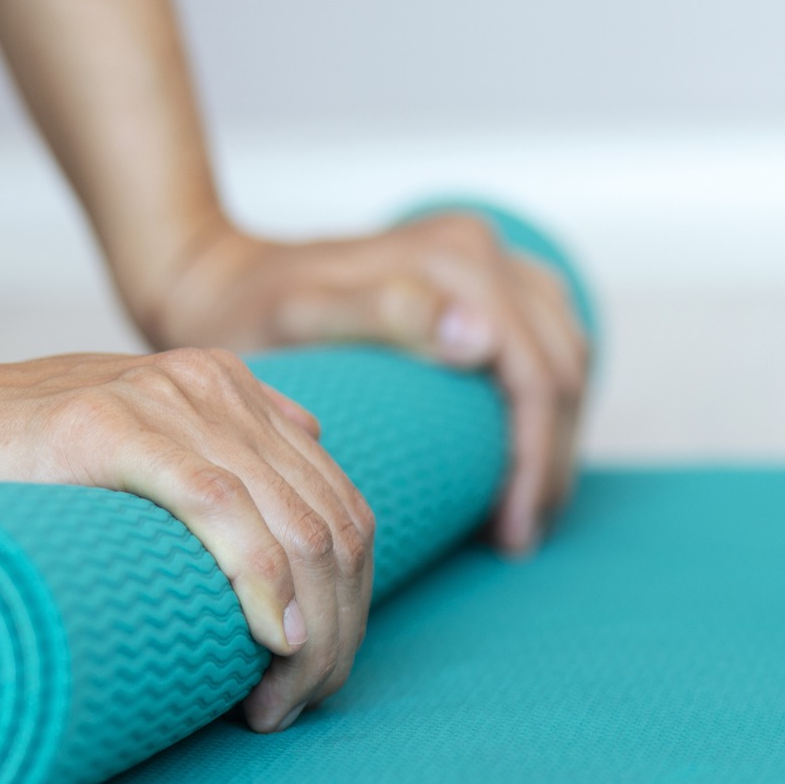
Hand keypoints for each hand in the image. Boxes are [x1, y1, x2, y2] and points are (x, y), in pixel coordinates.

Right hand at [0, 343, 375, 731]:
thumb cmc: (0, 468)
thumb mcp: (127, 465)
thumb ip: (201, 480)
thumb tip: (278, 548)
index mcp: (231, 395)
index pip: (340, 508)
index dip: (349, 607)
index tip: (308, 681)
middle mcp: (213, 388)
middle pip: (334, 525)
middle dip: (337, 635)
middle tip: (294, 708)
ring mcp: (165, 400)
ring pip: (296, 526)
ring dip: (309, 633)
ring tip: (274, 704)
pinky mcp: (108, 426)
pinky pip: (220, 506)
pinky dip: (262, 581)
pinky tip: (271, 638)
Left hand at [142, 212, 589, 553]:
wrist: (217, 275)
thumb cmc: (248, 310)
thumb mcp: (301, 314)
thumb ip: (386, 314)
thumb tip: (480, 338)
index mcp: (455, 260)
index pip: (536, 375)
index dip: (534, 463)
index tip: (509, 531)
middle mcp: (480, 247)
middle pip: (563, 366)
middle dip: (550, 459)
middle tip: (518, 535)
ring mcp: (486, 256)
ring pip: (567, 352)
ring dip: (556, 434)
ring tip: (521, 509)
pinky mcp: (479, 276)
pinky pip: (547, 337)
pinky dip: (546, 400)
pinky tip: (518, 455)